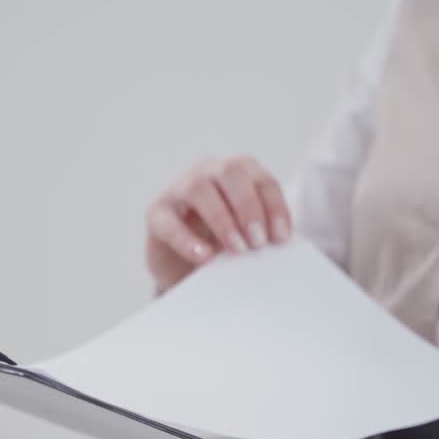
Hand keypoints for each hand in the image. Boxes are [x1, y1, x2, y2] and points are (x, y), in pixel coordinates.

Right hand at [145, 156, 292, 292]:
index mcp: (237, 173)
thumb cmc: (222, 244)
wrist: (185, 266)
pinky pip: (169, 222)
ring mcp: (179, 189)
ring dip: (222, 219)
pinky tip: (204, 257)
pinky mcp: (156, 214)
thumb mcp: (247, 236)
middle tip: (258, 241)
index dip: (274, 205)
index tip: (281, 237)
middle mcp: (208, 173)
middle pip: (230, 172)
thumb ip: (262, 232)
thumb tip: (279, 243)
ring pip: (198, 188)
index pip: (260, 178)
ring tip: (237, 248)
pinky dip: (187, 240)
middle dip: (248, 206)